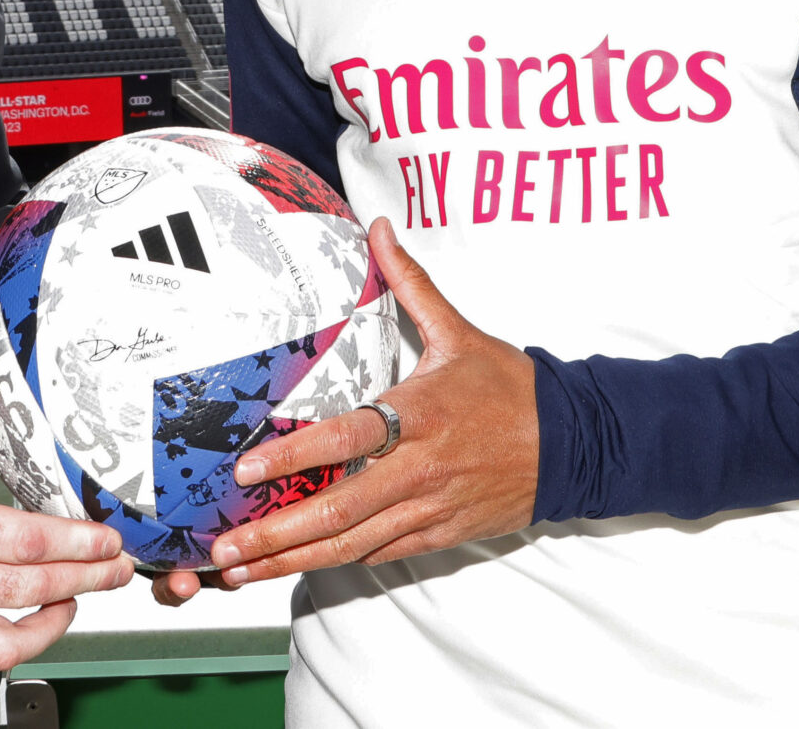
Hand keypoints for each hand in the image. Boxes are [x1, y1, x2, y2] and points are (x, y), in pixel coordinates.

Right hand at [0, 361, 135, 673]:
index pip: (22, 540)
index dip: (73, 542)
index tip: (105, 538)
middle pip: (29, 588)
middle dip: (84, 580)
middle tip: (118, 570)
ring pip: (4, 641)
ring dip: (51, 627)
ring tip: (74, 606)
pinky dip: (0, 654)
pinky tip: (18, 636)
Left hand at [195, 219, 537, 587]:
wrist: (576, 445)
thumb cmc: (512, 388)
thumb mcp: (459, 331)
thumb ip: (410, 283)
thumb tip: (379, 229)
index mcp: (421, 415)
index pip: (347, 440)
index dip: (294, 457)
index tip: (245, 471)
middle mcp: (420, 469)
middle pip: (338, 509)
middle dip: (275, 533)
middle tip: (222, 548)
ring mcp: (428, 509)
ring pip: (351, 544)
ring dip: (291, 559)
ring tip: (239, 571)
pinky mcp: (438, 535)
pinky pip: (378, 555)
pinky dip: (333, 562)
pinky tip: (293, 568)